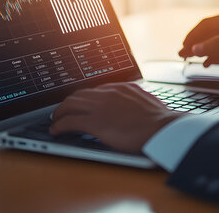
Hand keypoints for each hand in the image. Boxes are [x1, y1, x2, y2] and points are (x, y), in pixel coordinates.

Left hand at [49, 83, 181, 152]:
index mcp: (121, 88)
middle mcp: (108, 93)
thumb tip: (133, 106)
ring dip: (59, 113)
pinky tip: (56, 131)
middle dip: (68, 103)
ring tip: (56, 120)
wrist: (162, 128)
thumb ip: (135, 100)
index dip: (85, 98)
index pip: (95, 89)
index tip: (82, 105)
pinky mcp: (95, 123)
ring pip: (70, 105)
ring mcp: (100, 107)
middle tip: (63, 111)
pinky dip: (59, 125)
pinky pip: (70, 122)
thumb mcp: (147, 102)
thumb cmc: (160, 120)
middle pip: (79, 94)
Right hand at [178, 10, 218, 75]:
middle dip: (195, 44)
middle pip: (210, 33)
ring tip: (192, 60)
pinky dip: (216, 56)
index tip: (183, 47)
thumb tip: (197, 48)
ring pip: (217, 42)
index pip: (206, 25)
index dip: (193, 36)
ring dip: (204, 51)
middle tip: (182, 55)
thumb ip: (218, 45)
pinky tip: (209, 64)